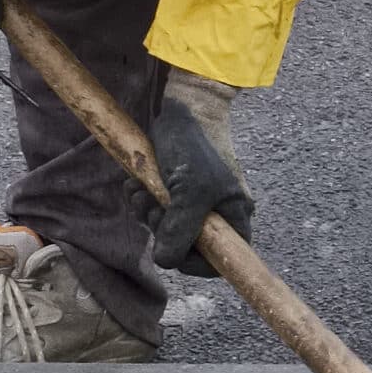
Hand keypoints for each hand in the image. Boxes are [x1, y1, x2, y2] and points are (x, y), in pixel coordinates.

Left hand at [150, 70, 253, 272]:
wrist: (183, 108)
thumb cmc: (195, 147)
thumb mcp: (190, 192)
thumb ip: (180, 230)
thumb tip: (166, 261)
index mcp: (234, 217)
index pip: (222, 261)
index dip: (197, 264)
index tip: (174, 250)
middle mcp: (216, 215)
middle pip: (187, 248)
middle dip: (163, 230)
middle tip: (156, 208)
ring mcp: (193, 204)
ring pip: (165, 229)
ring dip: (146, 213)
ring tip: (144, 189)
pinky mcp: (172, 192)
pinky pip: (153, 211)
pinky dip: (140, 201)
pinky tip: (137, 184)